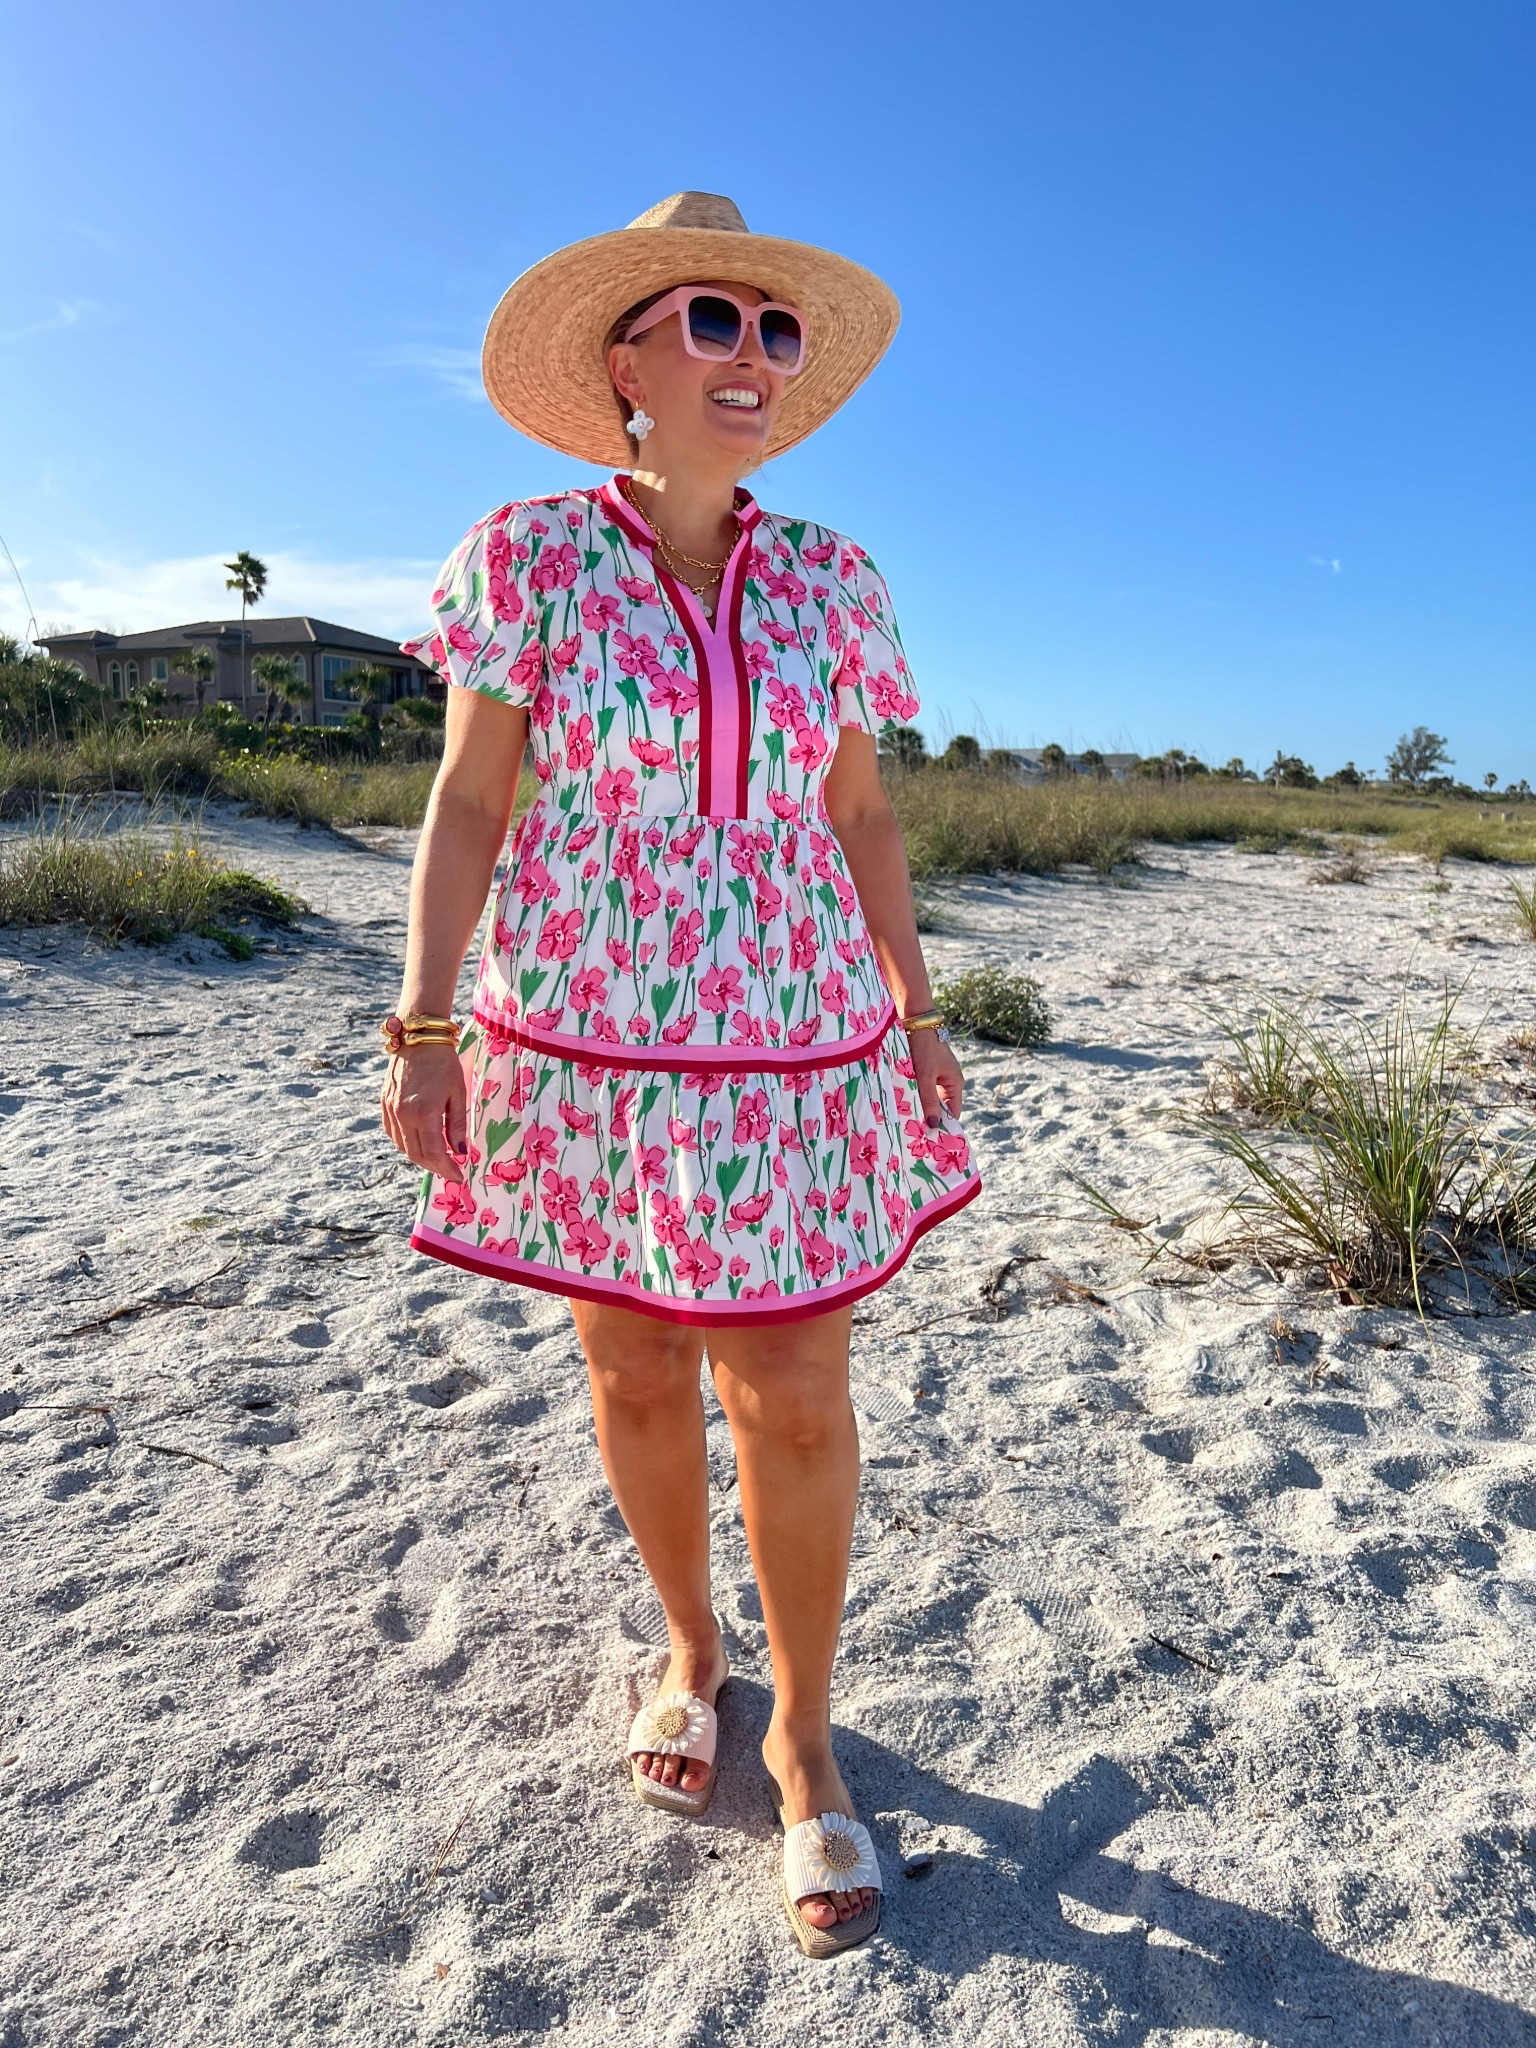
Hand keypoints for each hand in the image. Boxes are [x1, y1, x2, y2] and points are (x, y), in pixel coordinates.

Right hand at [380, 1043, 467, 1180]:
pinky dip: (406, 1143)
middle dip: (435, 1167)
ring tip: (438, 1158)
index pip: (434, 1153)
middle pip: (417, 1154)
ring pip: (403, 1146)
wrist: (418, 1038)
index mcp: (424, 1113)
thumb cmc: (444, 1064)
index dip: (447, 1169)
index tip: (459, 1176)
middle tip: (450, 1170)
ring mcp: (391, 1109)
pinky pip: (393, 1133)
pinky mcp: (385, 1103)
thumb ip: (457, 1126)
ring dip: (420, 1157)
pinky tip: (419, 1142)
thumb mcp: (458, 1094)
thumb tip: (460, 1153)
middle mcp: (403, 1115)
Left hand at [908, 1028, 963, 1127]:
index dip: (943, 1125)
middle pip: (940, 1107)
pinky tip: (902, 1105)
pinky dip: (913, 1097)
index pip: (952, 1112)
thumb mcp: (925, 1076)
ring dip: (919, 1107)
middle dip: (929, 1117)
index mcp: (954, 1083)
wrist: (915, 1022)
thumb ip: (929, 1100)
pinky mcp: (923, 1072)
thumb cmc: (924, 1048)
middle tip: (915, 1134)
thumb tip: (934, 1124)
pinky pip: (920, 1090)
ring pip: (928, 1099)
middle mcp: (947, 1082)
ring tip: (906, 1122)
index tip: (931, 1140)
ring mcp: (935, 1077)